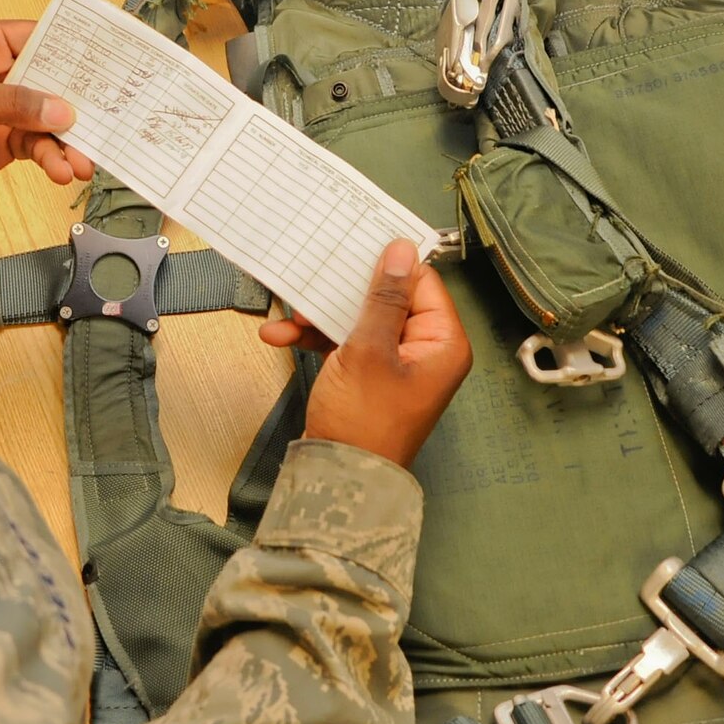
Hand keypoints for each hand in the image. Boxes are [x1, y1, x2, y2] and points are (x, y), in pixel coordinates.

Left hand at [0, 20, 94, 188]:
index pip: (35, 39)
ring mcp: (2, 108)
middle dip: (75, 105)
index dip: (69, 52)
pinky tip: (60, 170)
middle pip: (50, 82)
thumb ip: (8, 102)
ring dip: (68, 140)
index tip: (100, 65)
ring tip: (82, 161)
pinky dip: (52, 158)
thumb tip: (57, 110)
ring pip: (48, 119)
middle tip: (101, 121)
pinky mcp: (4, 139)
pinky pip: (37, 145)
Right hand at [260, 239, 471, 467]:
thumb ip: (383, 298)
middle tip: (315, 277)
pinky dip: (317, 339)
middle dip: (344, 292)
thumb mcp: (370, 350)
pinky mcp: (367, 376)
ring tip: (290, 315)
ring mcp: (394, 364)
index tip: (354, 242)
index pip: (421, 284)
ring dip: (321, 316)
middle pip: (387, 299)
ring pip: (360, 320)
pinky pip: (345, 344)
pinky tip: (281, 335)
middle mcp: (424, 350)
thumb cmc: (363, 421)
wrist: (338, 480)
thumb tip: (400, 250)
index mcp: (442, 343)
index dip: (388, 263)